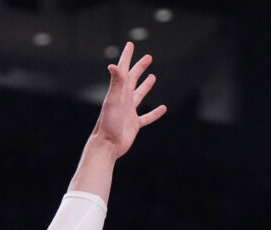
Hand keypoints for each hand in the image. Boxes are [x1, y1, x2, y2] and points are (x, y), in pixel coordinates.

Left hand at [90, 41, 166, 157]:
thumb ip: (116, 82)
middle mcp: (123, 99)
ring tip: (152, 77)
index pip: (124, 70)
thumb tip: (112, 65)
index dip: (127, 56)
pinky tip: (162, 108)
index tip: (130, 44)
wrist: (107, 145)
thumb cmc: (108, 123)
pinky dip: (154, 113)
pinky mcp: (134, 124)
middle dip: (139, 67)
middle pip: (132, 79)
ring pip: (139, 95)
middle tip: (148, 57)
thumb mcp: (113, 100)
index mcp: (118, 91)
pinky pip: (147, 117)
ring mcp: (128, 112)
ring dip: (145, 86)